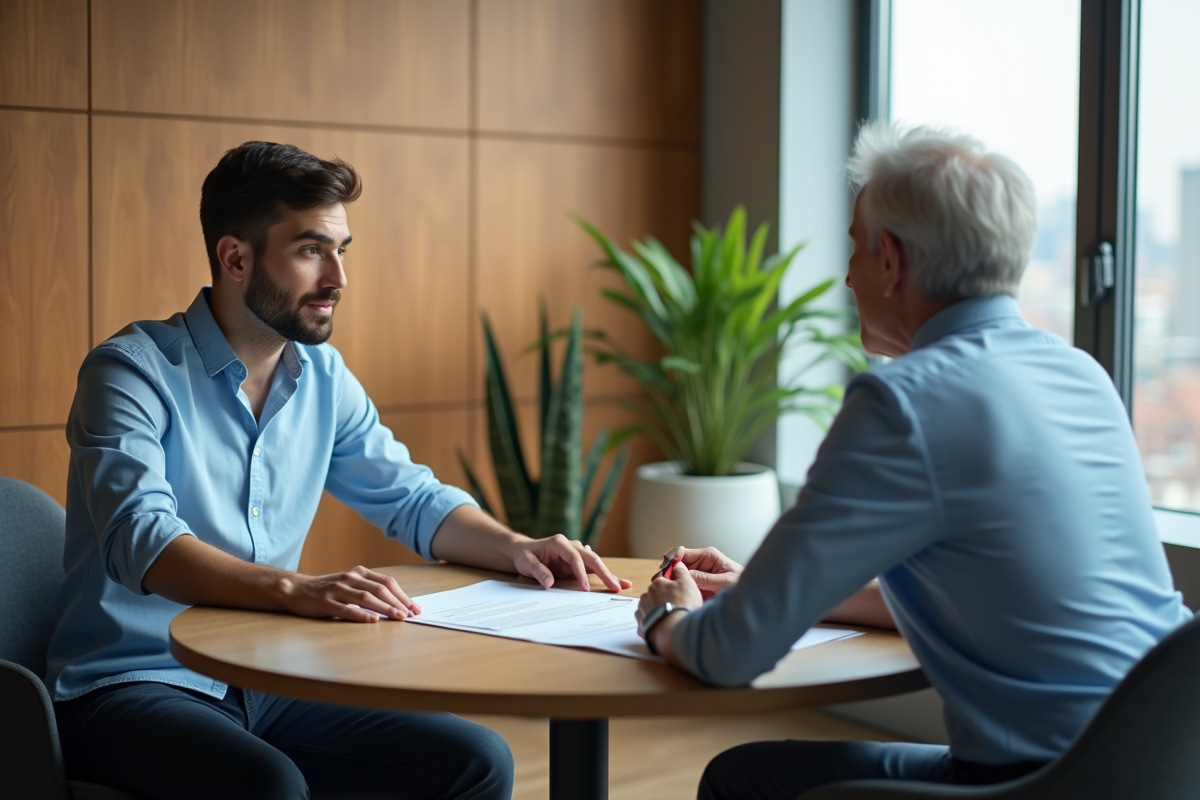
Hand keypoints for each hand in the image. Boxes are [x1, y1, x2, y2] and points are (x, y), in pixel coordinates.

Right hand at [274, 566, 418, 622]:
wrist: (296, 589)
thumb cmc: (328, 589)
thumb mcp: (350, 583)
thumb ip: (368, 589)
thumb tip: (395, 603)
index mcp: (359, 573)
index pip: (387, 583)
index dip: (402, 595)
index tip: (414, 608)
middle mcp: (350, 578)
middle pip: (380, 589)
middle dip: (398, 602)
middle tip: (410, 615)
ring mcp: (337, 589)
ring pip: (366, 598)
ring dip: (385, 608)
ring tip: (398, 617)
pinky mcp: (326, 603)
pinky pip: (346, 609)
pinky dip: (361, 615)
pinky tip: (373, 620)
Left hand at [511, 534, 632, 591]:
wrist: (522, 551)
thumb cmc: (524, 556)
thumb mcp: (526, 563)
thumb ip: (538, 572)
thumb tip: (549, 583)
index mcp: (560, 543)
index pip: (575, 557)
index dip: (581, 572)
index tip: (585, 588)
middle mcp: (571, 546)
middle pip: (591, 558)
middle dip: (604, 572)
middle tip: (614, 586)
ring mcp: (576, 553)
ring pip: (595, 563)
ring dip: (608, 574)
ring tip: (622, 586)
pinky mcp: (577, 562)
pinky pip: (592, 569)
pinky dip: (604, 576)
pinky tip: (617, 582)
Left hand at [636, 562, 702, 636]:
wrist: (676, 632)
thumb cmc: (683, 606)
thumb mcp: (688, 583)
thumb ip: (681, 571)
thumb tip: (676, 564)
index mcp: (656, 584)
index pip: (663, 583)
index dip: (673, 589)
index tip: (680, 596)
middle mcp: (645, 597)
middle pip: (656, 596)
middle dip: (664, 601)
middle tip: (677, 609)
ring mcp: (642, 612)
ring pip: (650, 610)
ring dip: (658, 613)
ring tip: (671, 620)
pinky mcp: (641, 627)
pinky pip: (647, 623)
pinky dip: (653, 624)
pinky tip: (663, 627)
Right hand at [660, 546, 742, 598]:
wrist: (750, 596)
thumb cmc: (741, 585)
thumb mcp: (724, 582)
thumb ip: (704, 578)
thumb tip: (685, 575)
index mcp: (707, 556)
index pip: (683, 552)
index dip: (671, 559)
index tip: (665, 569)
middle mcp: (701, 562)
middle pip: (677, 563)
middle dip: (668, 571)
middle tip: (660, 581)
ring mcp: (698, 573)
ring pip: (678, 574)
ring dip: (672, 581)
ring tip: (666, 589)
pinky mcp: (697, 584)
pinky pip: (683, 584)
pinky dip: (677, 588)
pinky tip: (675, 594)